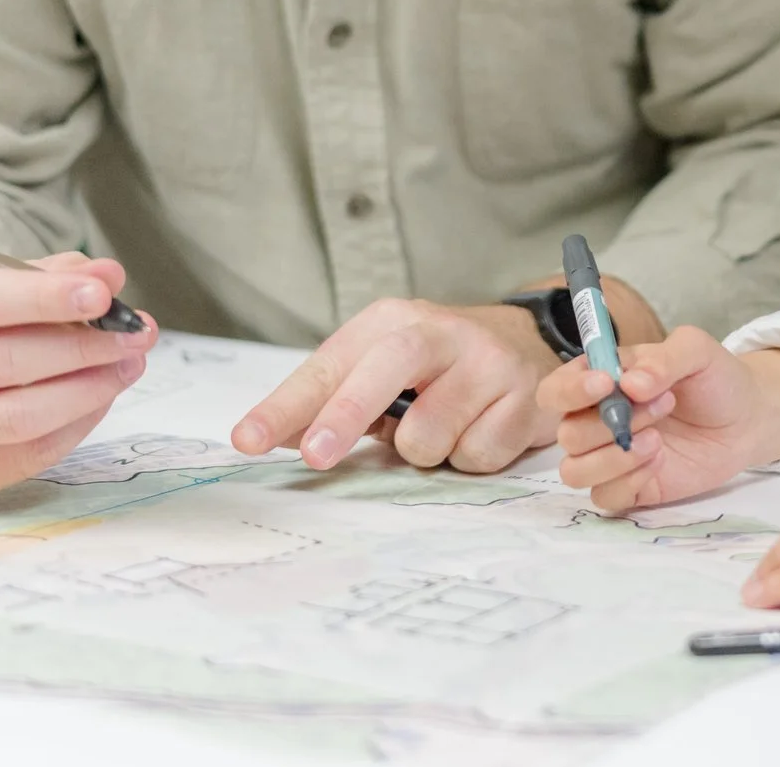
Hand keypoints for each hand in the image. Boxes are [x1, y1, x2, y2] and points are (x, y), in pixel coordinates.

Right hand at [0, 253, 157, 493]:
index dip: (42, 298)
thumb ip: (57, 275)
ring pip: (17, 415)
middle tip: (135, 333)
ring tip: (129, 363)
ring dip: (88, 389)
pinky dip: (78, 423)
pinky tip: (102, 395)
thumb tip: (109, 275)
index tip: (102, 295)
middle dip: (80, 348)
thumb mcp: (6, 283)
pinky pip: (28, 453)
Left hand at [234, 298, 562, 472]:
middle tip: (315, 457)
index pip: (329, 365)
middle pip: (383, 371)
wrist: (531, 344)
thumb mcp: (382, 369)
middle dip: (344, 416)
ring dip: (425, 452)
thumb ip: (331, 399)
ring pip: (429, 435)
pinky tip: (481, 428)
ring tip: (444, 428)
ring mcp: (486, 362)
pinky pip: (476, 455)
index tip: (248, 439)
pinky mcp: (524, 395)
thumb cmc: (440, 366)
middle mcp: (438, 331)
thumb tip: (271, 435)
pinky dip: (469, 457)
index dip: (286, 406)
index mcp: (390, 322)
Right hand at [539, 329, 779, 510]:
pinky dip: (628, 483)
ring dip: (615, 458)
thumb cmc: (714, 379)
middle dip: (612, 423)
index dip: (571, 391)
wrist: (746, 419)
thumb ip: (664, 359)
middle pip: (567, 434)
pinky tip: (659, 463)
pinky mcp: (628, 488)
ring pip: (575, 471)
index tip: (608, 384)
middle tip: (664, 405)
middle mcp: (595, 420)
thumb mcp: (697, 352)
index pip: (555, 390)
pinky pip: (604, 498)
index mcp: (599, 380)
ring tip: (658, 441)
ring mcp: (609, 457)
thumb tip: (630, 383)